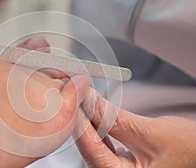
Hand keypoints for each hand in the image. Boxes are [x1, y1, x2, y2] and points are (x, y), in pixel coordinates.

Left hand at [76, 89, 195, 167]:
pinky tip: (96, 114)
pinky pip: (103, 144)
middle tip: (76, 97)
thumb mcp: (150, 132)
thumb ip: (116, 118)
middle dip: (82, 121)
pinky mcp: (121, 162)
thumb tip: (91, 100)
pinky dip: (100, 128)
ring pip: (95, 145)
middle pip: (89, 147)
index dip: (80, 122)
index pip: (91, 149)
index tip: (72, 101)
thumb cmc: (189, 150)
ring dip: (90, 123)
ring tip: (85, 102)